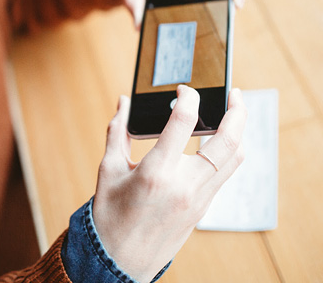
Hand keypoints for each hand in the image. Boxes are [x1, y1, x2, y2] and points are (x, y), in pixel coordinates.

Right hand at [93, 86, 246, 282]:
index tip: (183, 89)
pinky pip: (226, 174)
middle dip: (237, 112)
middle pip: (227, 141)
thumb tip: (123, 102)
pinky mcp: (203, 208)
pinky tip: (219, 141)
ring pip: (235, 159)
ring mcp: (199, 199)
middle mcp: (185, 185)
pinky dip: (229, 153)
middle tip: (235, 93)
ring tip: (234, 114)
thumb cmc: (111, 214)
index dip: (188, 97)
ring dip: (240, 133)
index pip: (184, 122)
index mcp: (156, 172)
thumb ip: (117, 131)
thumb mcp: (109, 169)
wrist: (121, 260)